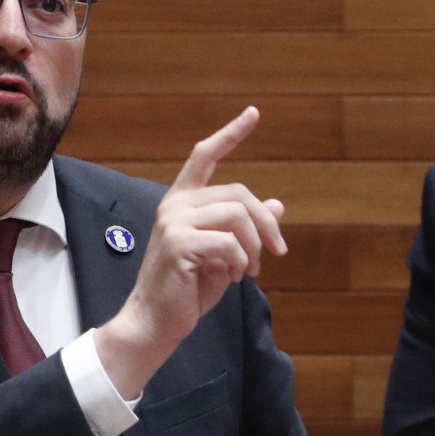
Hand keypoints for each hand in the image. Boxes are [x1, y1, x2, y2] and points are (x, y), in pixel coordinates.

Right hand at [95, 107, 285, 398]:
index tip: (254, 113)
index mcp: (182, 201)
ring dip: (255, 246)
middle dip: (266, 223)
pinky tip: (234, 277)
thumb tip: (278, 205)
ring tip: (251, 270)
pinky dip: (241, 261)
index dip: (231, 134)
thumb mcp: (224, 255)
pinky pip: (229, 242)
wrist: (155, 323)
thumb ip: (245, 228)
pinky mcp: (179, 243)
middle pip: (239, 193)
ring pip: (238, 215)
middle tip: (277, 252)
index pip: (206, 156)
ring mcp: (173, 221)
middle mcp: (175, 204)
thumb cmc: (187, 290)